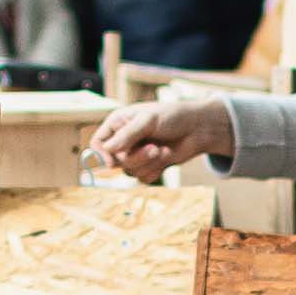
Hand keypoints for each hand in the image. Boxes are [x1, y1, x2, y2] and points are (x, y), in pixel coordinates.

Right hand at [89, 97, 235, 183]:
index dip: (102, 154)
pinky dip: (155, 170)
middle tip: (154, 148)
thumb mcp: (148, 120)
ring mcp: (136, 154)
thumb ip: (127, 135)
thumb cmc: (172, 117)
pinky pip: (143, 178)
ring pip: (129, 172)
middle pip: (115, 161)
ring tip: (163, 149)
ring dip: (148, 163)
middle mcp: (124, 140)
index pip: (98, 143)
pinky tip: (167, 156)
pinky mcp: (148, 166)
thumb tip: (107, 150)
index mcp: (118, 124)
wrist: (197, 128)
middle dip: (136, 158)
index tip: (113, 161)